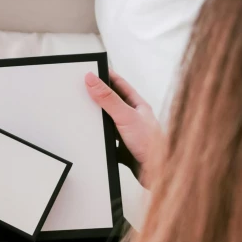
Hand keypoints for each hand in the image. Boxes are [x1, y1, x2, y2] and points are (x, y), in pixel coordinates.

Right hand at [85, 70, 163, 186]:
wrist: (158, 171)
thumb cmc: (151, 143)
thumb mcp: (125, 116)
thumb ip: (108, 98)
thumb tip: (92, 79)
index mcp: (138, 105)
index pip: (119, 84)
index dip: (106, 76)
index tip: (93, 70)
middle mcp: (134, 118)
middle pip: (113, 103)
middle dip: (99, 98)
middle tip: (84, 90)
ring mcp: (129, 134)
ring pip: (109, 123)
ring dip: (98, 120)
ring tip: (85, 114)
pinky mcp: (124, 149)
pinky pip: (108, 141)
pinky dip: (100, 139)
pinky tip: (92, 139)